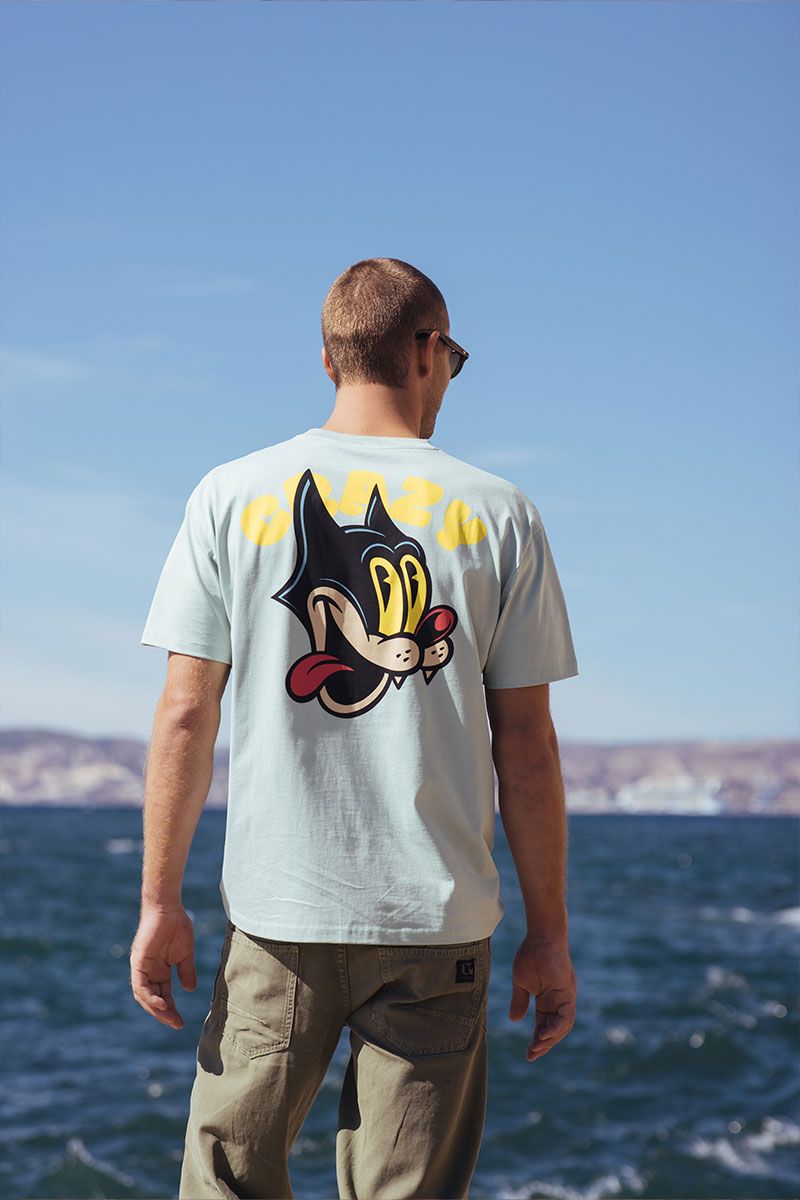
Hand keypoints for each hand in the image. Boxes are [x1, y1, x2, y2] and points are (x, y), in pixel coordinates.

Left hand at [130, 902, 196, 1028]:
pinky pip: (140, 986)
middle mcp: (148, 972)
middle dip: (164, 1014)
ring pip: (144, 996)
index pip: (163, 996)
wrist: (168, 907)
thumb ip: (186, 971)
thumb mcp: (185, 954)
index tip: (181, 1022)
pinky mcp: (138, 962)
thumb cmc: (176, 926)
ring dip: (156, 1010)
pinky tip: (162, 1004)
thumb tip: (189, 990)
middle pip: (153, 999)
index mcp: (159, 971)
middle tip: (177, 1024)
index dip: (171, 1009)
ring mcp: (141, 968)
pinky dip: (150, 997)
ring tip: (171, 1018)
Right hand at [508, 932, 576, 1061]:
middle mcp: (559, 1002)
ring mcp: (565, 998)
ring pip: (562, 1026)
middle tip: (531, 1056)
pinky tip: (544, 1036)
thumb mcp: (521, 983)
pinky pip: (566, 1016)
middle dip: (543, 1045)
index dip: (537, 1040)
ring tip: (536, 1048)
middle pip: (554, 1030)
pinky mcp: (569, 993)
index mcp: (547, 1000)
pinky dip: (557, 1028)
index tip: (528, 1054)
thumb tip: (514, 1021)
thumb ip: (520, 1001)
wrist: (541, 937)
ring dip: (550, 1040)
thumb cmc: (531, 955)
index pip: (543, 1025)